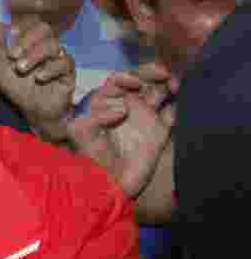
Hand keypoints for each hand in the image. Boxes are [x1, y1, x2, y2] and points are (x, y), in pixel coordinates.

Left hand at [0, 17, 75, 142]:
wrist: (34, 111)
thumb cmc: (18, 87)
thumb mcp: (1, 68)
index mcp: (29, 42)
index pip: (28, 23)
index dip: (18, 29)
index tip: (7, 40)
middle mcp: (45, 45)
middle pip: (44, 28)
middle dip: (27, 39)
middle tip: (13, 54)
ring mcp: (58, 57)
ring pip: (53, 45)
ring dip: (34, 55)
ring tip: (21, 69)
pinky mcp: (68, 71)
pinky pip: (65, 62)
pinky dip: (50, 69)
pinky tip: (39, 77)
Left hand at [67, 62, 174, 198]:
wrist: (109, 186)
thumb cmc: (91, 159)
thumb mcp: (81, 136)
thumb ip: (92, 118)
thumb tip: (121, 109)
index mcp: (106, 103)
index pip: (117, 81)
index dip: (126, 77)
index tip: (134, 83)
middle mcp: (126, 105)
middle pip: (141, 79)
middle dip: (151, 72)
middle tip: (163, 73)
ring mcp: (144, 117)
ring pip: (159, 91)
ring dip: (168, 84)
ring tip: (174, 86)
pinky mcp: (159, 131)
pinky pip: (172, 113)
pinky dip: (177, 106)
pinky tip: (176, 106)